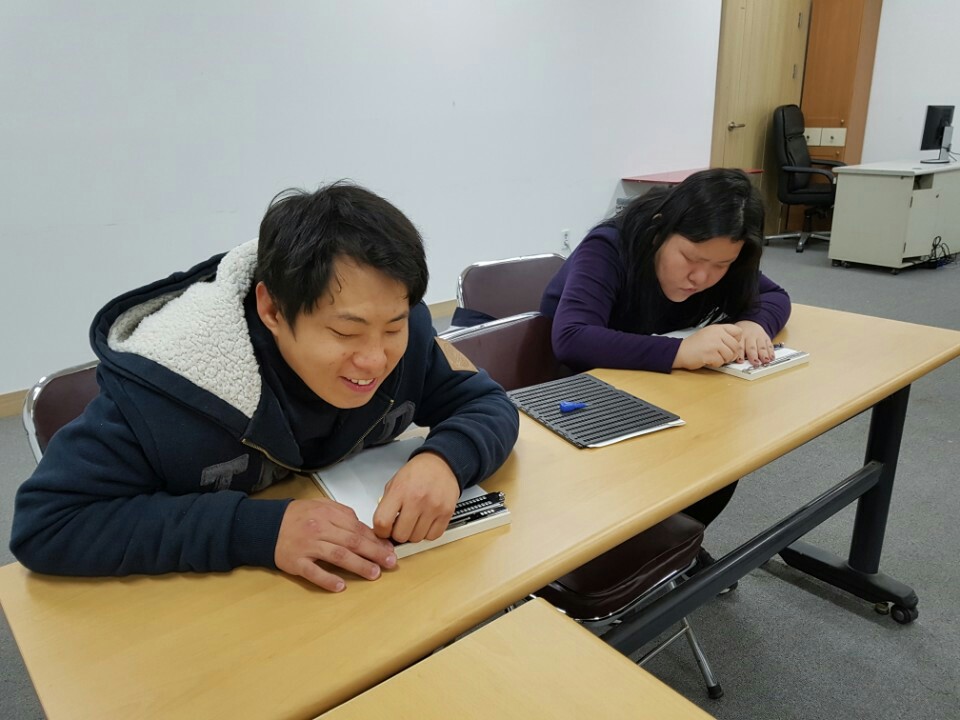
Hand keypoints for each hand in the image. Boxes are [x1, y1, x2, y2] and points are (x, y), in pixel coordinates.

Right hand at [275, 498, 396, 591]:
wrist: (266, 526)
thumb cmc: (297, 517)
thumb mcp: (320, 506)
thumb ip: (343, 515)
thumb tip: (365, 529)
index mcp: (328, 514)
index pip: (357, 528)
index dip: (376, 540)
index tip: (389, 549)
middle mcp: (320, 529)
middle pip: (352, 542)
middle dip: (374, 553)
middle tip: (390, 562)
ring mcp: (308, 546)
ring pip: (338, 556)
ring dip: (358, 565)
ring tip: (374, 573)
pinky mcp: (296, 562)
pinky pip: (313, 572)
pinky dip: (327, 579)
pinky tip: (340, 586)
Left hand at [373, 452, 460, 543]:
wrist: (440, 463)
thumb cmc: (417, 472)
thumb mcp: (394, 482)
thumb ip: (387, 504)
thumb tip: (382, 526)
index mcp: (399, 490)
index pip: (382, 522)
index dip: (380, 531)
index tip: (384, 530)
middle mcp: (416, 499)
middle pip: (400, 535)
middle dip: (398, 533)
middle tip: (401, 524)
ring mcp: (433, 507)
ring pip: (417, 538)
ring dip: (414, 533)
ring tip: (415, 520)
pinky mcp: (446, 513)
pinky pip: (433, 536)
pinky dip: (428, 533)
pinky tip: (426, 522)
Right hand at [673, 324, 743, 369]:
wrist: (680, 351)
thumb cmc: (695, 345)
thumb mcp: (709, 334)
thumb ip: (723, 335)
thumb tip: (737, 343)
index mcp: (718, 328)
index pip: (738, 331)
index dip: (736, 340)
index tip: (729, 345)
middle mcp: (717, 334)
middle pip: (736, 346)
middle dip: (731, 354)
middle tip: (723, 356)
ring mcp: (714, 344)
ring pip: (730, 355)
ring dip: (724, 360)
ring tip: (715, 358)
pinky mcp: (710, 354)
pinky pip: (721, 362)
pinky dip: (716, 364)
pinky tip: (709, 360)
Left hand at [735, 320, 774, 365]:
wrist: (750, 323)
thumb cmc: (740, 335)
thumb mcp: (735, 338)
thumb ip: (734, 347)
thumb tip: (733, 360)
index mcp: (740, 337)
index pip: (740, 346)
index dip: (740, 354)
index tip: (741, 361)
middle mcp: (750, 337)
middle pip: (751, 347)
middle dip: (753, 355)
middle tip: (755, 362)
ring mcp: (759, 337)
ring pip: (761, 346)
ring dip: (764, 354)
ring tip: (765, 361)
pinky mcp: (767, 338)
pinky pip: (769, 345)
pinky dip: (771, 352)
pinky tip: (772, 358)